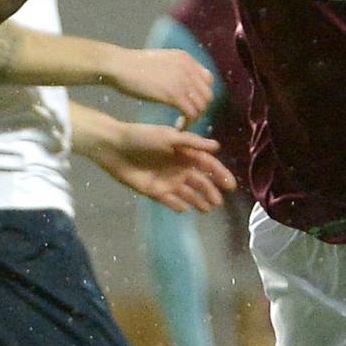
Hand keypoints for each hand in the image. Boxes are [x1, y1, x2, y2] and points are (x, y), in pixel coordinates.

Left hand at [82, 121, 234, 212]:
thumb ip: (192, 142)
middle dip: (210, 191)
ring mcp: (167, 181)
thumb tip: (217, 147)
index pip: (207, 165)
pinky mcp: (154, 192)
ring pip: (188, 193)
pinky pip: (170, 201)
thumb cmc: (142, 137)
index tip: (231, 185)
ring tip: (208, 209)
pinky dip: (177, 205)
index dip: (220, 174)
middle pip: (200, 182)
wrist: (114, 147)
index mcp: (184, 153)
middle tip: (219, 202)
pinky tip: (185, 209)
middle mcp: (179, 168)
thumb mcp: (168, 136)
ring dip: (198, 201)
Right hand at [103, 45, 213, 122]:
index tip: (191, 104)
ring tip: (181, 124)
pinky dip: (187, 123)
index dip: (202, 94)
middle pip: (208, 94)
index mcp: (186, 59)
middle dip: (200, 109)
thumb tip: (180, 81)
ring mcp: (182, 81)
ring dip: (194, 118)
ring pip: (202, 106)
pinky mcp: (174, 94)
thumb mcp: (161, 61)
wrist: (119, 65)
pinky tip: (177, 127)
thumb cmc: (133, 66)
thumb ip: (175, 69)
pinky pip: (191, 114)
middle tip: (186, 117)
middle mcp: (189, 68)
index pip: (208, 79)